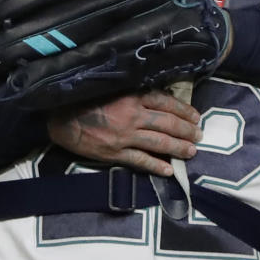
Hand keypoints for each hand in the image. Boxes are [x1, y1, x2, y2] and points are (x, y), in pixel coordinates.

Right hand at [48, 90, 202, 176]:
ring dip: (178, 147)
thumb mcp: (112, 88)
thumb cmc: (85, 99)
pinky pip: (140, 160)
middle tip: (199, 135)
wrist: (59, 117)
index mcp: (132, 96)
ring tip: (192, 151)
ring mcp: (125, 136)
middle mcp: (132, 115)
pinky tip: (168, 170)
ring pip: (159, 142)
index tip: (196, 116)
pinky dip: (156, 165)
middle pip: (167, 123)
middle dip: (187, 130)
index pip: (165, 102)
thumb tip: (158, 97)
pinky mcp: (115, 153)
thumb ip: (133, 93)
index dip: (183, 110)